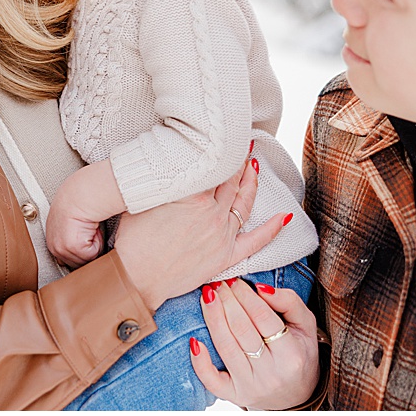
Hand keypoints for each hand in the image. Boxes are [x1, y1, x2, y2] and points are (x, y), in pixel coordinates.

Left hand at [44, 190, 103, 268]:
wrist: (78, 196)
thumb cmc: (77, 206)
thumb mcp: (68, 225)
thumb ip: (71, 240)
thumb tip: (82, 251)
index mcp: (52, 243)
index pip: (67, 261)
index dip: (80, 253)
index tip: (85, 242)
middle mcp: (54, 248)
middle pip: (78, 263)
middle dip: (88, 250)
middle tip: (88, 232)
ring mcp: (62, 249)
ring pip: (87, 259)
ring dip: (94, 245)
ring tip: (90, 228)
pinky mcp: (73, 247)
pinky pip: (93, 253)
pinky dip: (98, 241)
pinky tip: (92, 228)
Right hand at [114, 152, 285, 308]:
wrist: (136, 278)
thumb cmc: (133, 241)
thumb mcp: (142, 198)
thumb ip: (162, 180)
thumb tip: (168, 162)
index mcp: (193, 196)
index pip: (212, 165)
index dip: (218, 148)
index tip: (222, 136)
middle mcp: (212, 212)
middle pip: (230, 179)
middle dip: (236, 160)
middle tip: (241, 144)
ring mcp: (222, 234)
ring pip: (244, 202)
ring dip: (251, 182)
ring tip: (253, 166)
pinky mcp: (226, 256)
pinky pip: (257, 241)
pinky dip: (272, 228)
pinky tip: (283, 216)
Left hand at [192, 278, 319, 409]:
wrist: (296, 394)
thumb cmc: (299, 353)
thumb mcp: (306, 326)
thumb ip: (290, 302)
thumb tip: (261, 287)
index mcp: (291, 354)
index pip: (263, 317)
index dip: (245, 296)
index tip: (235, 280)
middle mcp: (270, 373)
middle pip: (241, 330)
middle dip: (227, 302)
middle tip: (218, 283)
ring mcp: (250, 386)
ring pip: (225, 347)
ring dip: (213, 318)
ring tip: (207, 296)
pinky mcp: (234, 395)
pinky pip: (212, 381)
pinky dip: (200, 362)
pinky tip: (193, 341)